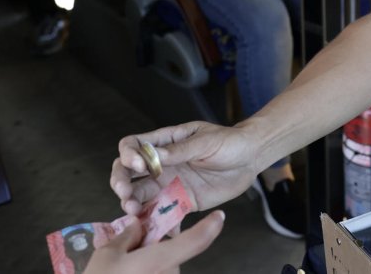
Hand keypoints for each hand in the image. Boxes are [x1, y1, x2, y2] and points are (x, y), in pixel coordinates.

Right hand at [85, 210, 224, 273]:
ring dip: (148, 267)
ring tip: (122, 270)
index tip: (219, 217)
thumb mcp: (107, 254)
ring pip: (163, 269)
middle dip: (153, 251)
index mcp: (159, 260)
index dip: (209, 228)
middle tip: (127, 255)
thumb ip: (127, 236)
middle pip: (169, 255)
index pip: (193, 242)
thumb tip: (138, 226)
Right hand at [111, 121, 259, 216]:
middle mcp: (161, 164)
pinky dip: (157, 222)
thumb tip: (154, 156)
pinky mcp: (181, 202)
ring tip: (133, 212)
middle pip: (128, 172)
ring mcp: (169, 184)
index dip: (129, 155)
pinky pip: (163, 213)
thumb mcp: (206, 141)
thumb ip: (180, 150)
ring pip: (141, 195)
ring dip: (132, 203)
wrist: (250, 159)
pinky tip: (158, 229)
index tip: (139, 165)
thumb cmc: (229, 142)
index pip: (133, 146)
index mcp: (164, 142)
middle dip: (121, 182)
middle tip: (125, 194)